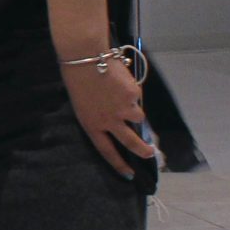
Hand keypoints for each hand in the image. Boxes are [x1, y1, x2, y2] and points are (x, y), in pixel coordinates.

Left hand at [63, 52, 154, 178]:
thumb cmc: (78, 78)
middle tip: (152, 153)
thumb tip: (122, 124)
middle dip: (144, 151)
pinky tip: (119, 81)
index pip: (106, 150)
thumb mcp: (83, 103)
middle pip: (131, 143)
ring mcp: (123, 109)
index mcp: (91, 124)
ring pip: (138, 118)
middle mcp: (108, 121)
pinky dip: (132, 92)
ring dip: (134, 111)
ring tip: (120, 95)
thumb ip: (100, 116)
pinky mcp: (134, 96)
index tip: (129, 174)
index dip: (118, 164)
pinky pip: (137, 98)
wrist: (84, 55)